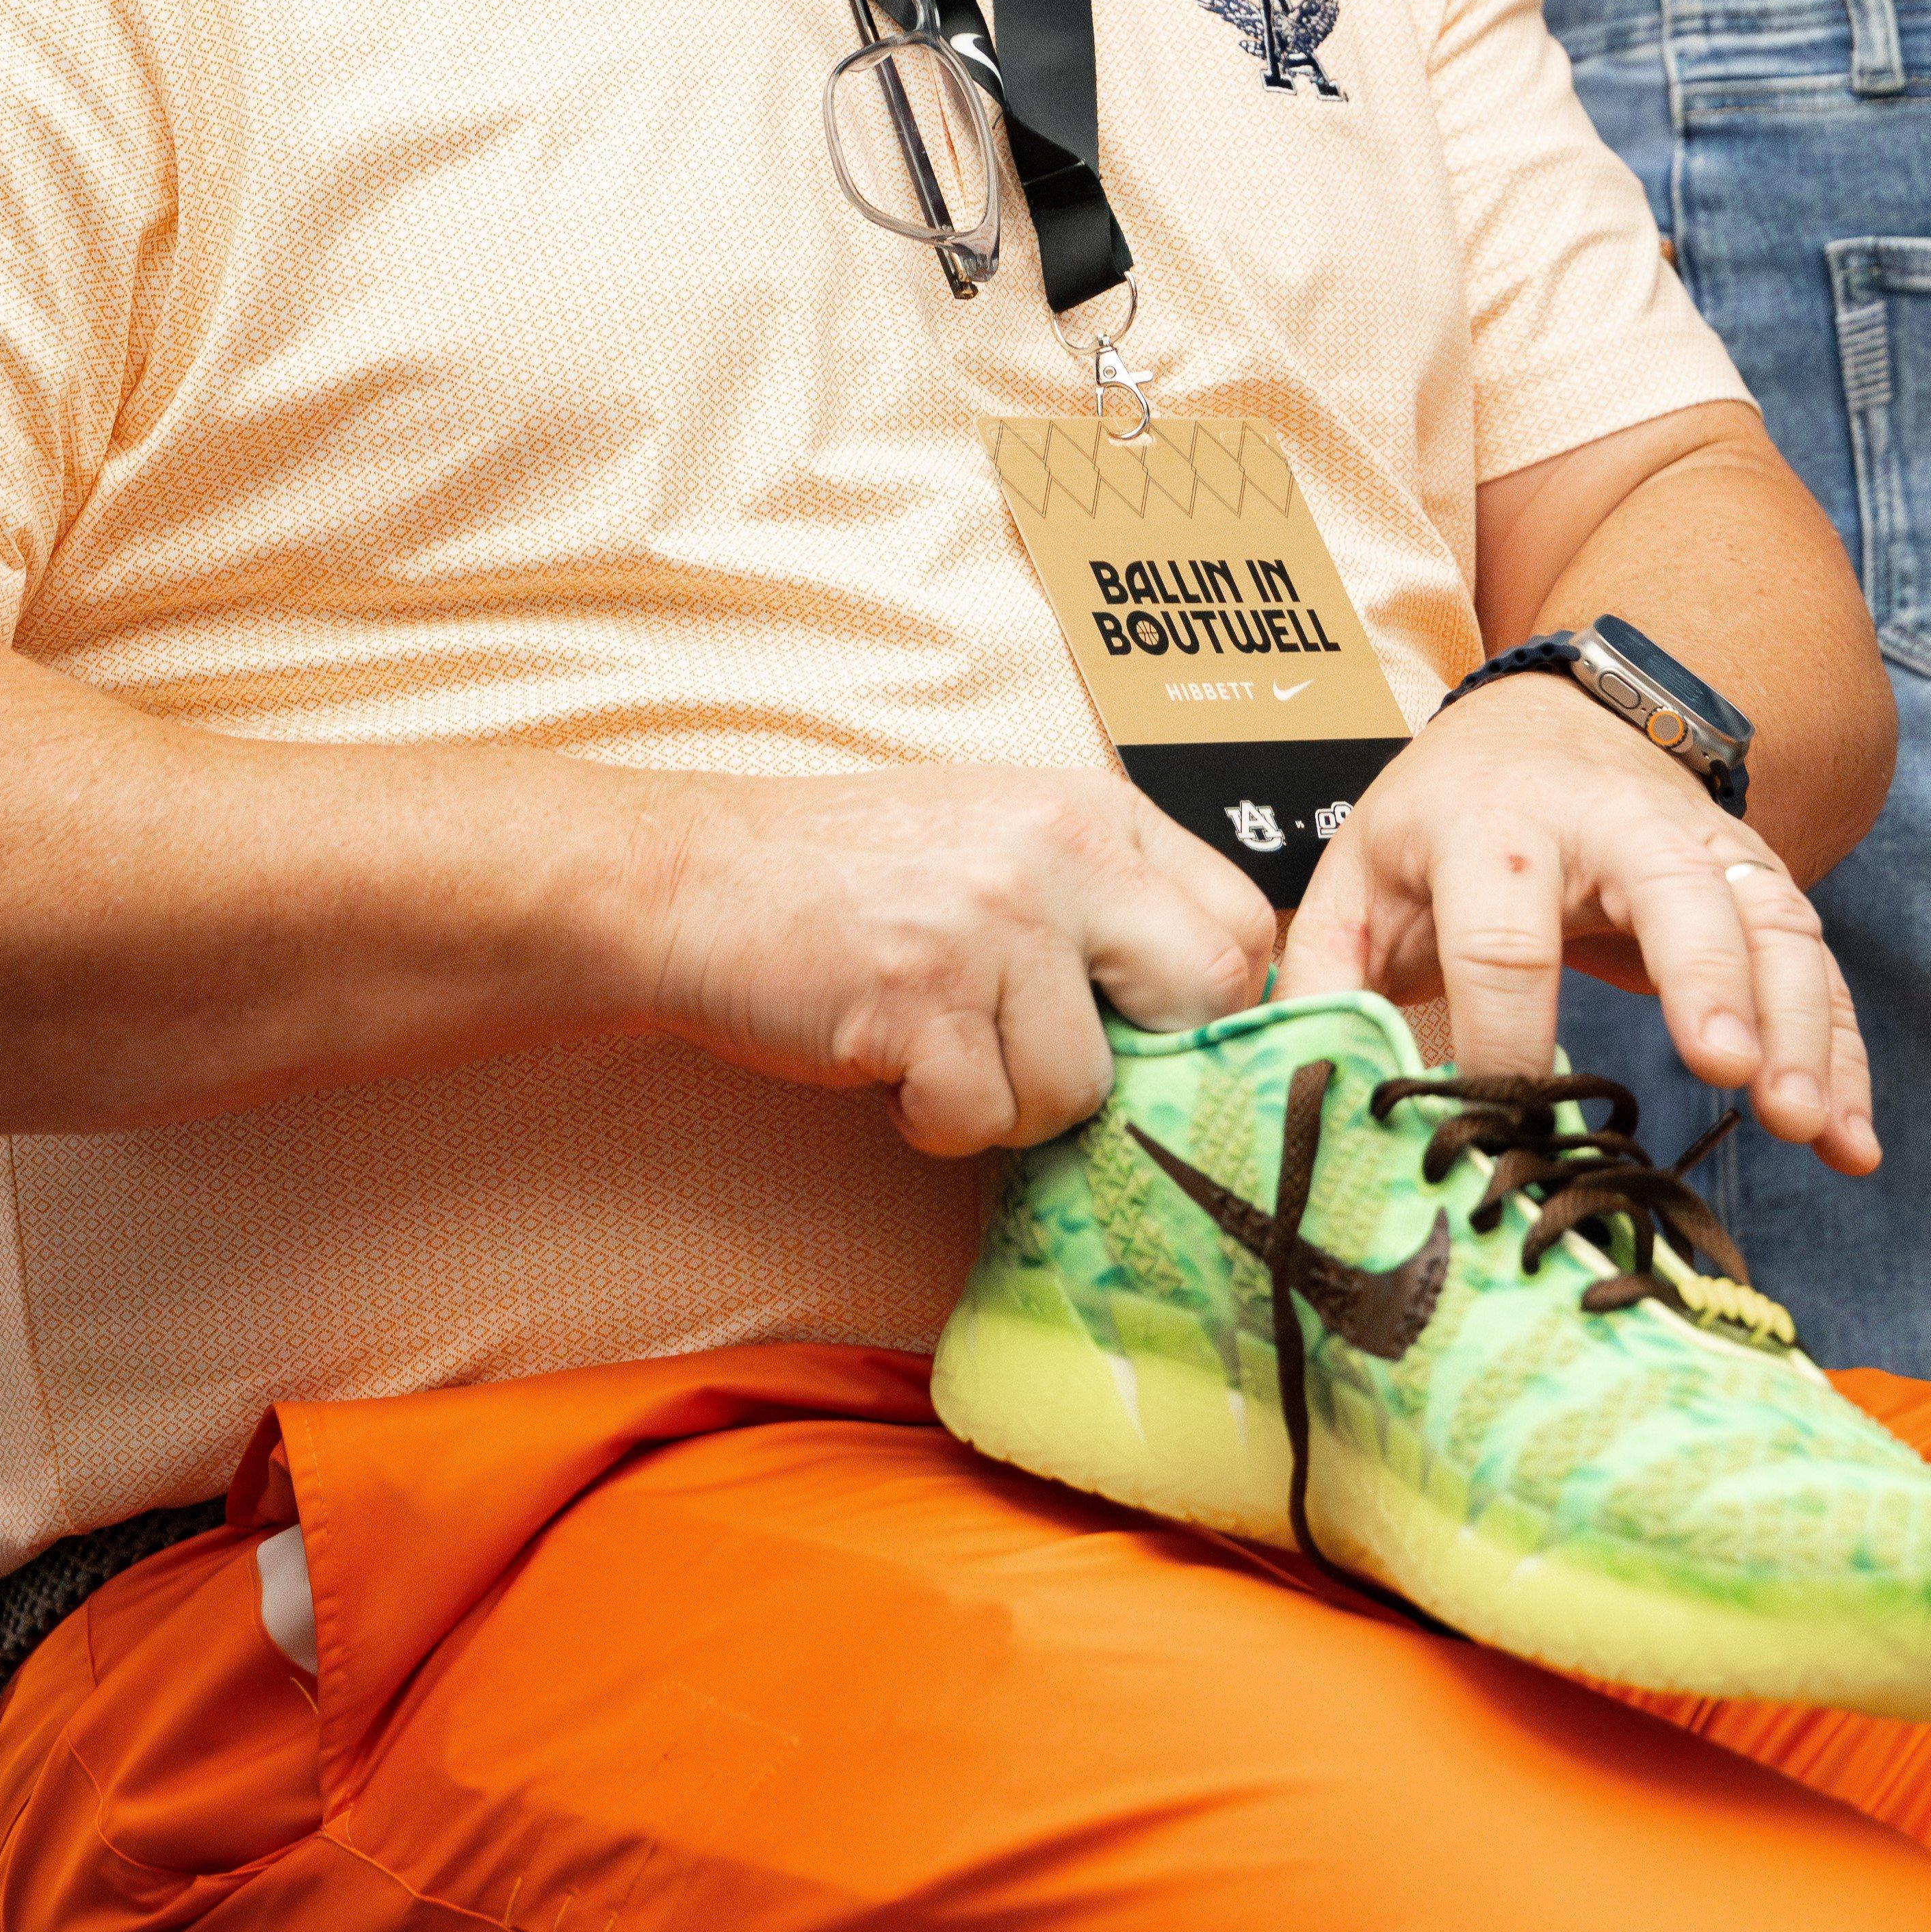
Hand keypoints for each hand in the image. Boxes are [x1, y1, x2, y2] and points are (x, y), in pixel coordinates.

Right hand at [645, 765, 1274, 1158]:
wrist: (689, 878)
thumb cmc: (842, 871)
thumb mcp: (999, 835)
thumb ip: (1103, 897)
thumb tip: (1202, 1008)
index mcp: (1092, 809)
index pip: (1241, 922)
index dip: (1208, 1005)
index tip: (1146, 1035)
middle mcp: (1059, 852)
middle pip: (1204, 995)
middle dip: (1139, 1060)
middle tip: (1047, 1057)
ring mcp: (993, 923)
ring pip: (1083, 1085)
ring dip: (1007, 1101)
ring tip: (935, 1049)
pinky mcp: (920, 998)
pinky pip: (981, 1120)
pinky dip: (930, 1122)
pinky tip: (887, 1067)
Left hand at [1285, 676, 1876, 1167]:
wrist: (1547, 720)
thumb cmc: (1441, 821)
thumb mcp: (1358, 872)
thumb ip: (1326, 972)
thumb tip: (1298, 1084)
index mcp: (1489, 822)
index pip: (1504, 936)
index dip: (1508, 1036)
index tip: (1508, 1131)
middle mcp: (1610, 820)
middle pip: (1675, 890)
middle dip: (1709, 980)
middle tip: (1732, 1074)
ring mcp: (1699, 843)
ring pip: (1770, 923)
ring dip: (1803, 1027)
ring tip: (1811, 1131)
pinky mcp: (1756, 878)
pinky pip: (1815, 963)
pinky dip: (1844, 1053)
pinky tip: (1855, 1143)